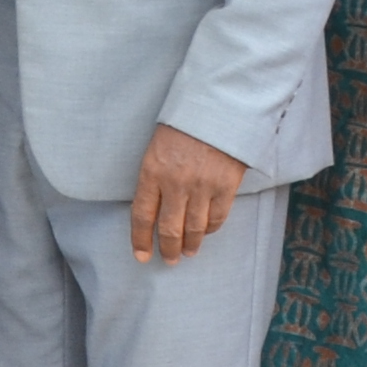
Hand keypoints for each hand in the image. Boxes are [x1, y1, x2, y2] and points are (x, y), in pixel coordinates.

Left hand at [128, 124, 246, 261]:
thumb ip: (155, 177)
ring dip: (190, 244)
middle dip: (168, 248)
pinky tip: (207, 232)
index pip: (142, 215)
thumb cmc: (183, 125)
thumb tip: (156, 208)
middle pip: (169, 228)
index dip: (140, 240)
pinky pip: (217, 217)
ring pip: (194, 228)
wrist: (218, 107)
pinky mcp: (226, 186)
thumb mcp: (157, 147)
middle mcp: (175, 183)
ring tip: (188, 252)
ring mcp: (202, 186)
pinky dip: (211, 229)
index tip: (141, 256)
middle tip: (169, 259)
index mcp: (152, 172)